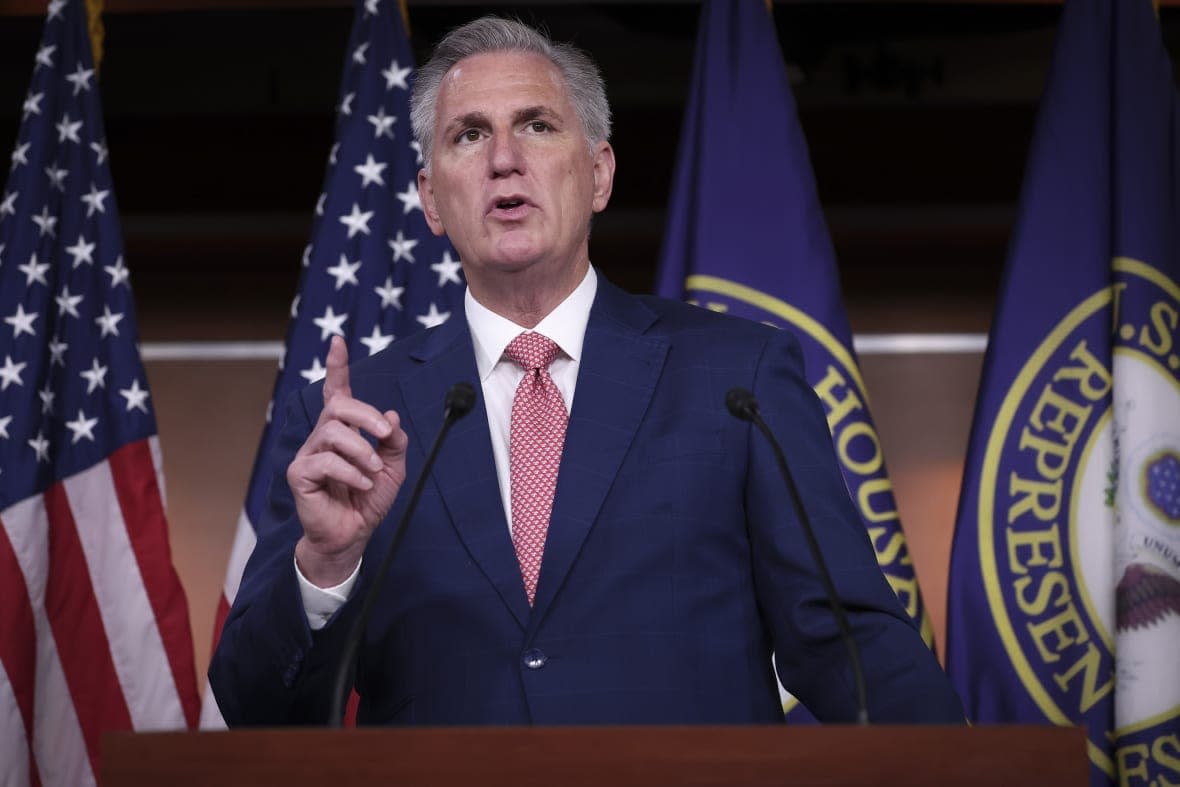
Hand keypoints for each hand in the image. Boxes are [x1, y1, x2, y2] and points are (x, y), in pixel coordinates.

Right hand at [289, 336, 407, 586]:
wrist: (352, 535)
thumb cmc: (367, 500)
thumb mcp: (393, 468)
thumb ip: (394, 441)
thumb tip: (392, 415)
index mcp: (343, 431)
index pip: (336, 392)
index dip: (337, 367)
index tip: (338, 342)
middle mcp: (322, 437)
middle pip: (338, 406)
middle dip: (366, 415)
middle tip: (385, 435)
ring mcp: (309, 454)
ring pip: (333, 432)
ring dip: (361, 450)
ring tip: (373, 472)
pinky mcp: (300, 474)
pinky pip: (325, 461)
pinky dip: (351, 472)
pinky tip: (362, 485)